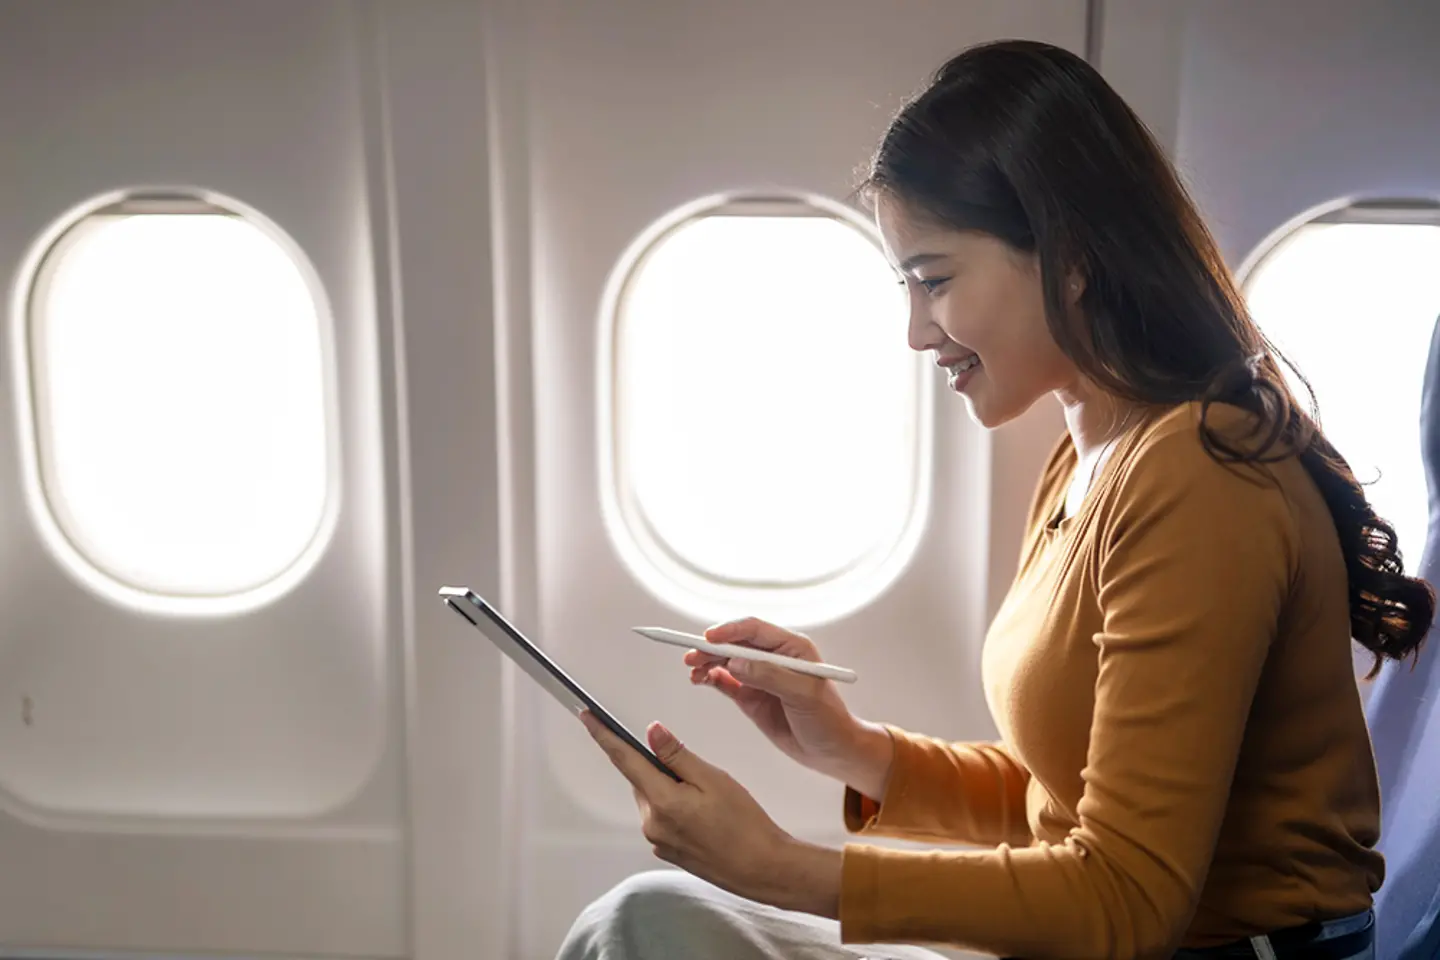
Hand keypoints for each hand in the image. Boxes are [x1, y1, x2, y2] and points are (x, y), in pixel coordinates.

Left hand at [579, 710, 841, 916]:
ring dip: (670, 789)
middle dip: (660, 768)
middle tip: (698, 773)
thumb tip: (651, 732)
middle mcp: (652, 824)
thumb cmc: (745, 823)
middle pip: (642, 780)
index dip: (604, 735)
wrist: (762, 869)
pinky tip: (706, 816)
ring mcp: (658, 841)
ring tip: (709, 800)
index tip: (587, 716)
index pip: (625, 760)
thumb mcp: (713, 779)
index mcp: (662, 802)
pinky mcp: (667, 851)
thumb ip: (677, 755)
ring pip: (654, 799)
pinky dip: (677, 808)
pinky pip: (663, 818)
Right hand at [685, 617, 894, 798]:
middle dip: (712, 648)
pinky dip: (711, 679)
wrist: (832, 751)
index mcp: (791, 648)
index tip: (709, 638)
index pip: (754, 630)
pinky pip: (727, 682)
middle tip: (692, 657)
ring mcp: (760, 677)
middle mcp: (774, 658)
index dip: (730, 631)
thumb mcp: (802, 695)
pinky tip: (700, 680)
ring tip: (693, 672)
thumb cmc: (828, 720)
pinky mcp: (752, 696)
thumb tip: (736, 663)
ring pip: (727, 662)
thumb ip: (769, 676)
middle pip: (736, 644)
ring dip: (708, 663)